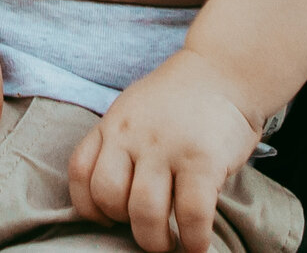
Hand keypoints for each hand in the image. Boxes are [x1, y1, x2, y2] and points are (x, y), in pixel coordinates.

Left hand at [70, 49, 260, 252]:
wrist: (226, 70)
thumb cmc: (181, 100)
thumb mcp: (135, 109)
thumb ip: (120, 144)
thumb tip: (115, 199)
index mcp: (113, 125)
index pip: (80, 173)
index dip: (90, 207)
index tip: (109, 219)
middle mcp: (133, 135)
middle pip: (109, 197)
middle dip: (125, 226)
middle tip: (148, 231)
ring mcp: (168, 147)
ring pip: (144, 212)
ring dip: (156, 241)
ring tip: (172, 244)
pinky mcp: (203, 160)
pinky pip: (191, 215)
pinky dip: (194, 240)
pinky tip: (198, 244)